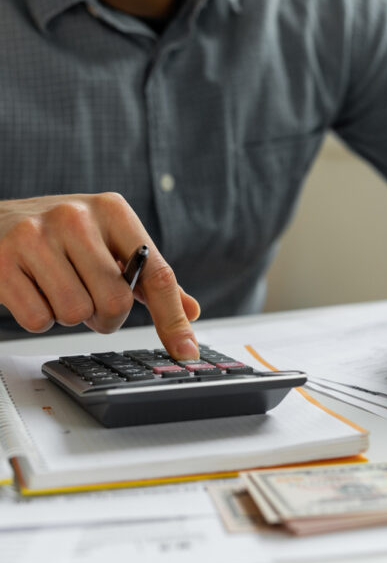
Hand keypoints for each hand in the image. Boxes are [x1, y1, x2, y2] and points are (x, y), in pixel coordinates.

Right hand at [0, 193, 200, 358]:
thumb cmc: (61, 236)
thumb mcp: (109, 242)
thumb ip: (150, 278)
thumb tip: (191, 311)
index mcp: (113, 211)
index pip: (157, 274)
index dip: (172, 319)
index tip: (186, 351)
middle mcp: (76, 216)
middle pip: (116, 302)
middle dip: (105, 317)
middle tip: (90, 301)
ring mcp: (35, 236)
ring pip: (76, 313)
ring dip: (71, 316)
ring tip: (57, 289)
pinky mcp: (1, 261)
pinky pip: (39, 319)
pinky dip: (39, 317)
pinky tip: (31, 290)